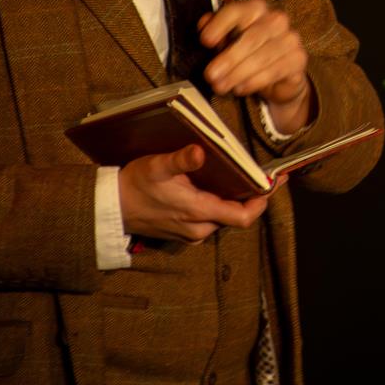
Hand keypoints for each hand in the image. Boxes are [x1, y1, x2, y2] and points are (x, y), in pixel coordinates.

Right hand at [117, 144, 270, 241]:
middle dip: (251, 197)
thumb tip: (201, 151)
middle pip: (236, 216)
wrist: (110, 208)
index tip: (274, 183)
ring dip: (234, 201)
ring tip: (241, 177)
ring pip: (223, 218)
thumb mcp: (157, 167)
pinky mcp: (183, 232)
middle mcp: (199, 228)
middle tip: (261, 175)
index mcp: (198, 212)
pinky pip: (209, 220)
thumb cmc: (135, 185)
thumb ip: (181, 160)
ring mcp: (190, 233)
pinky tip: (216, 187)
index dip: (262, 201)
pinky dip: (218, 205)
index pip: (243, 216)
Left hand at [200, 0, 313, 131]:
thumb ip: (215, 32)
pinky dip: (255, 81)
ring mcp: (291, 39)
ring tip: (221, 86)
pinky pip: (276, 70)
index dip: (220, 24)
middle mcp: (277, 19)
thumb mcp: (227, 43)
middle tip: (210, 75)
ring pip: (263, 56)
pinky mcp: (299, 59)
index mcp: (256, 9)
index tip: (205, 41)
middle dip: (229, 58)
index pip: (238, 11)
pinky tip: (240, 89)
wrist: (278, 77)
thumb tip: (203, 23)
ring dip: (239, 74)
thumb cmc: (247, 55)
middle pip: (252, 36)